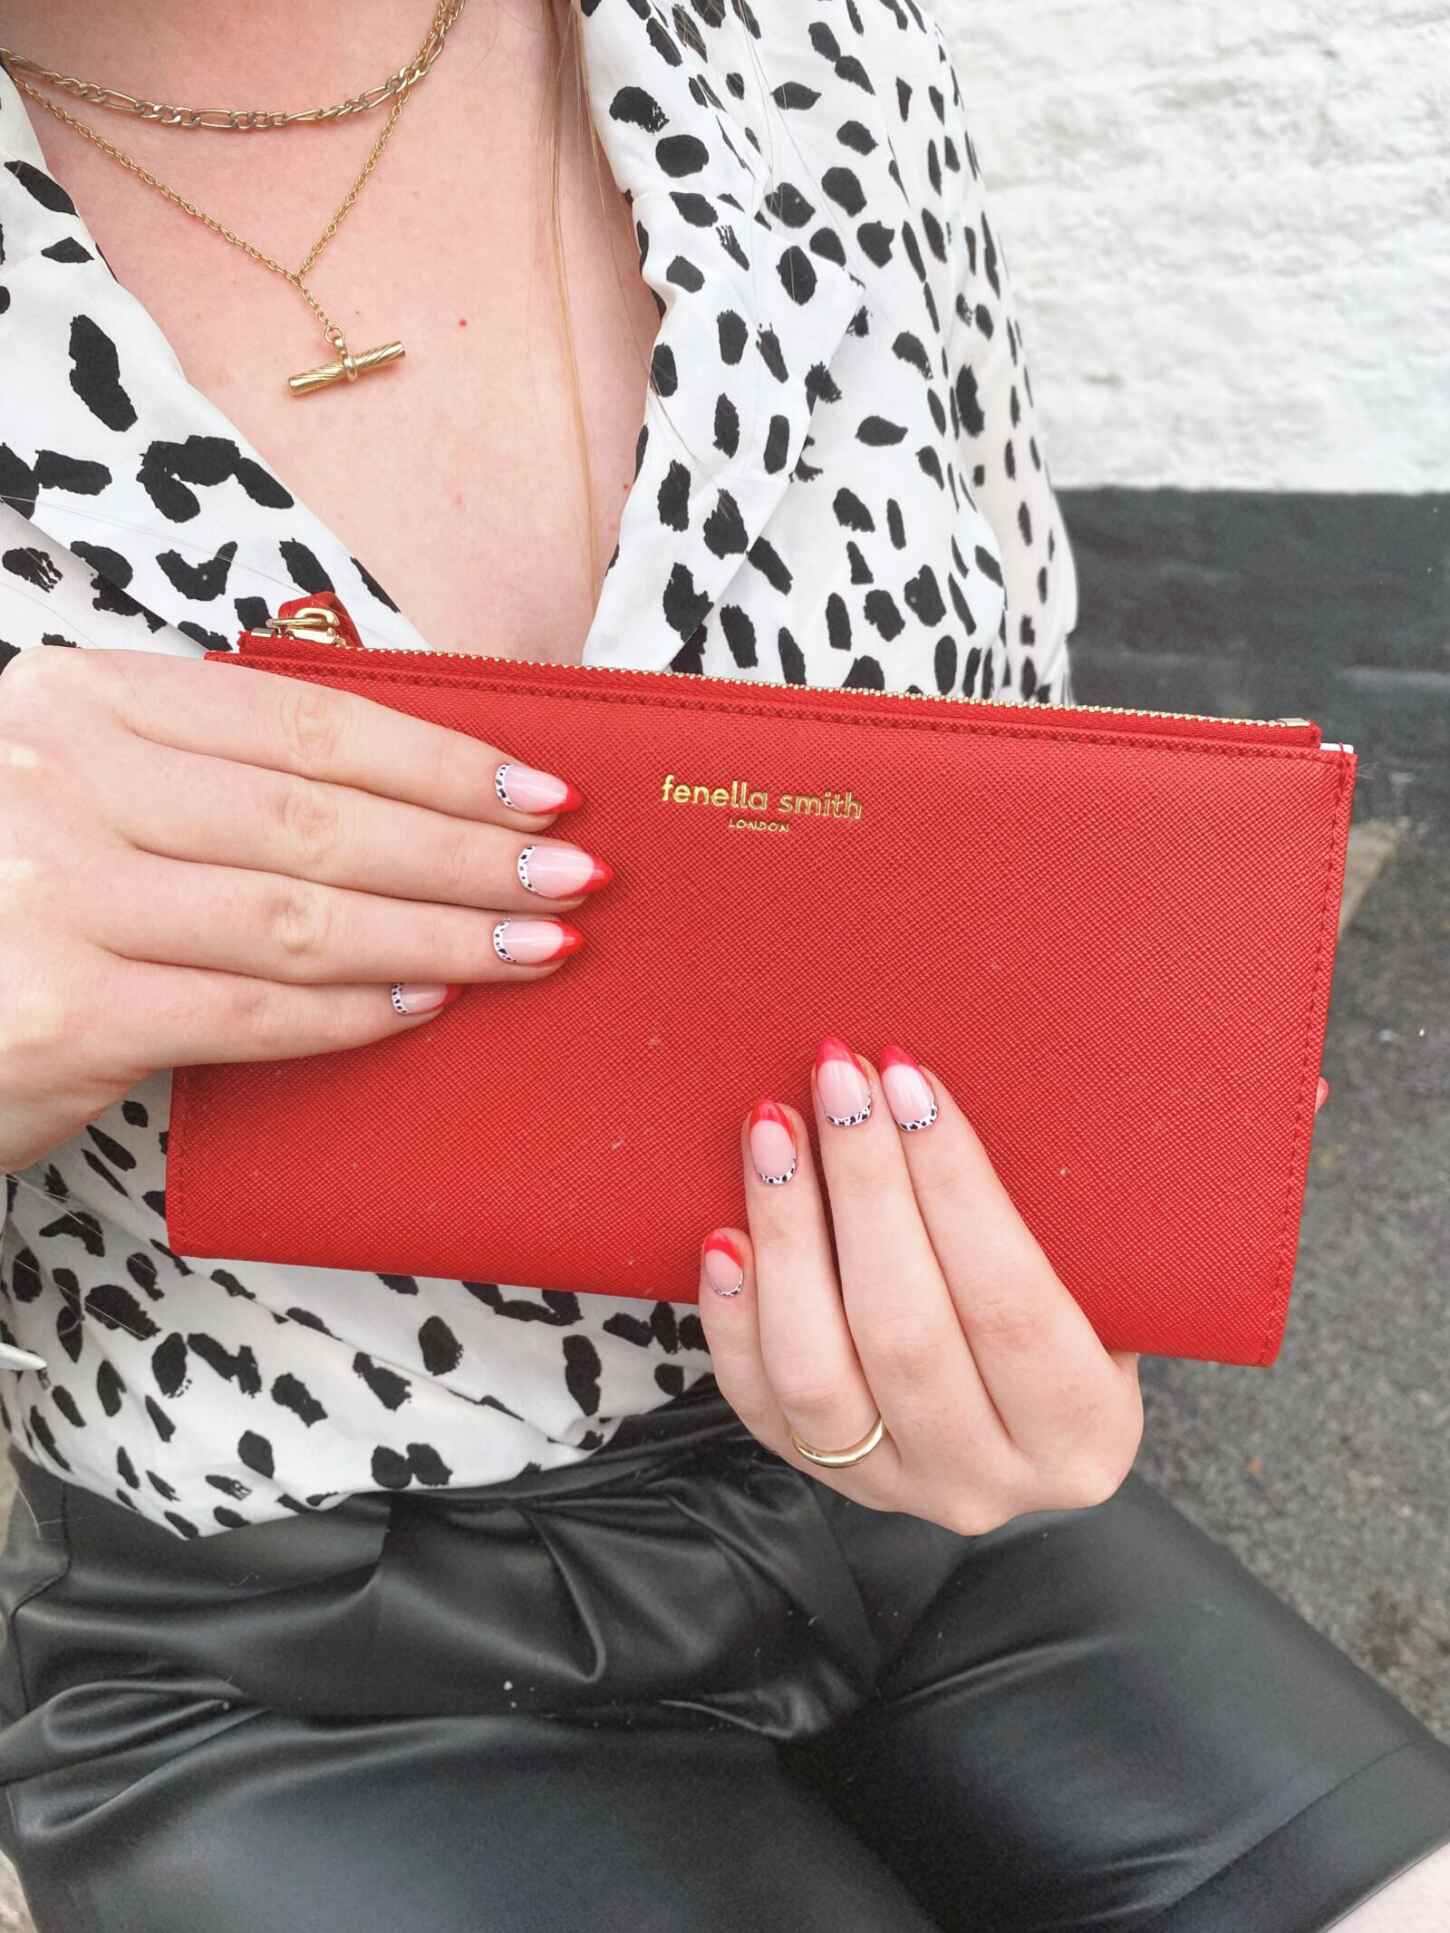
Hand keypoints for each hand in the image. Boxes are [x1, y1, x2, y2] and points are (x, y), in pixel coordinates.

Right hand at [0, 646, 608, 1171]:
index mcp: (79, 696)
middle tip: (574, 875)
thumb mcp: (80, 793)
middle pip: (321, 818)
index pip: (304, 724)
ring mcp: (56, 893)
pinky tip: (426, 1004)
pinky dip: (354, 1012)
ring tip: (536, 945)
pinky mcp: (66, 1011)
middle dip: (469, 851)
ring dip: (441, 934)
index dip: (440, 759)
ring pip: (303, 915)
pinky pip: (252, 1010)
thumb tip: (409, 804)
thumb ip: (207, 781)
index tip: (539, 790)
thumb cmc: (4, 897)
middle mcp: (62, 777)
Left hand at [698, 1039, 1331, 1534]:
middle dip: (865, 1189)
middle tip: (839, 1078)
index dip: (958, 1192)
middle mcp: (988, 1478)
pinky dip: (732, 1317)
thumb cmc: (1084, 1320)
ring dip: (787, 1236)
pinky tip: (723, 1229)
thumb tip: (1293, 1087)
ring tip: (772, 1127)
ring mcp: (892, 1485)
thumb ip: (1177, 1198)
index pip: (1013, 1307)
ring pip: (817, 1370)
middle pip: (907, 1330)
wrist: (1018, 1432)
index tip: (916, 1086)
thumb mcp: (1135, 1278)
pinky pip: (756, 1404)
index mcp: (1084, 1431)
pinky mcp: (816, 1476)